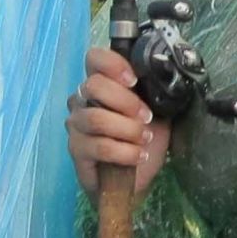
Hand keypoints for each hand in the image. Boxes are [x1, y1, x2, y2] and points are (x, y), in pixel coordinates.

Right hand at [67, 47, 169, 198]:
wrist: (136, 178)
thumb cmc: (143, 141)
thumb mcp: (156, 112)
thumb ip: (152, 93)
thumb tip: (160, 77)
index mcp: (101, 84)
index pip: (94, 58)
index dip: (112, 64)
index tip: (134, 80)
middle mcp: (82, 100)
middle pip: (94, 85)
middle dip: (126, 101)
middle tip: (146, 117)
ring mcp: (76, 125)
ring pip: (97, 118)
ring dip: (128, 129)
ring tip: (144, 139)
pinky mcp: (76, 150)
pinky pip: (99, 146)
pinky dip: (124, 152)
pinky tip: (138, 156)